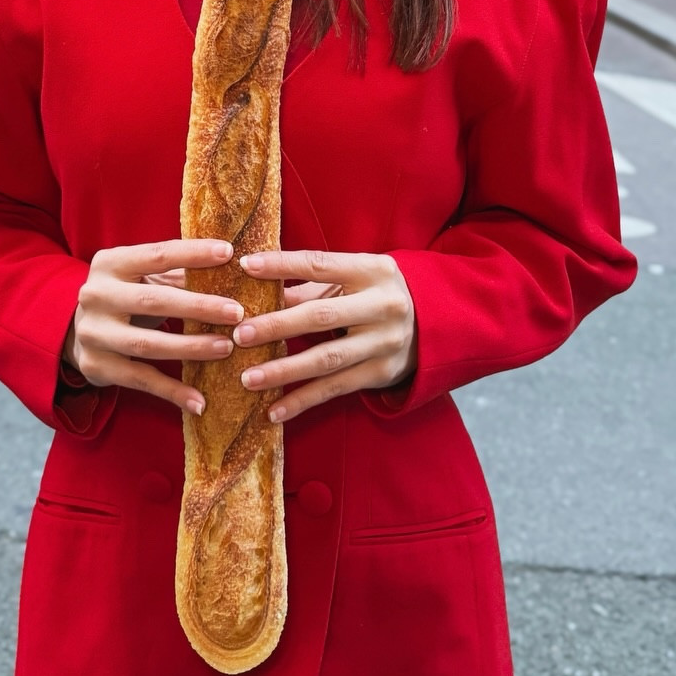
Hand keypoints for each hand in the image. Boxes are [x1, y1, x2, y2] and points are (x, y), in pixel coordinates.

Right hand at [64, 239, 241, 415]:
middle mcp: (96, 295)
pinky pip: (141, 380)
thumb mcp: (142, 277)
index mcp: (110, 263)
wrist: (76, 330)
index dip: (193, 253)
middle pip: (153, 300)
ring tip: (226, 348)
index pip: (157, 255)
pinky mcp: (97, 366)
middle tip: (236, 312)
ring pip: (148, 344)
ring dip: (191, 348)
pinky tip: (200, 401)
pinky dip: (172, 391)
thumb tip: (230, 268)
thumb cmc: (126, 296)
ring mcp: (93, 333)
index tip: (228, 253)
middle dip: (198, 306)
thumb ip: (178, 274)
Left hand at [232, 250, 415, 424]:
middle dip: (277, 326)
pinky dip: (303, 401)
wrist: (435, 322)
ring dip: (284, 370)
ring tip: (248, 378)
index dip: (282, 265)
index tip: (246, 266)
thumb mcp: (354, 278)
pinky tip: (274, 411)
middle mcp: (382, 306)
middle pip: (321, 316)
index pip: (320, 264)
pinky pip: (336, 389)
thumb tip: (260, 294)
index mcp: (372, 270)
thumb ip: (310, 286)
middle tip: (240, 334)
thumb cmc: (377, 293)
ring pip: (326, 359)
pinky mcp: (381, 373)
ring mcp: (384, 342)